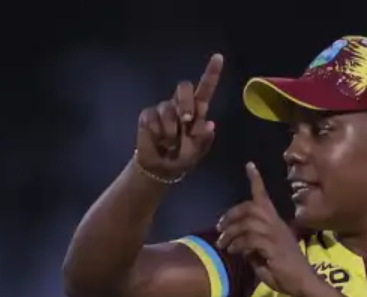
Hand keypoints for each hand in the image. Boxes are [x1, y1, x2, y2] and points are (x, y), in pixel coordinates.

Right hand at [134, 53, 223, 181]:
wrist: (162, 168)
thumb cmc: (182, 157)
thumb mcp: (197, 152)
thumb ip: (204, 139)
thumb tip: (209, 125)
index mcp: (197, 111)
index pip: (205, 90)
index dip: (211, 74)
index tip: (218, 57)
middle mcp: (180, 106)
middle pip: (184, 88)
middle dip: (186, 102)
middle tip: (186, 120)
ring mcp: (163, 109)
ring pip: (168, 109)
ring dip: (170, 131)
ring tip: (170, 144)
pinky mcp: (148, 115)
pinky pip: (152, 118)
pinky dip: (156, 133)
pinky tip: (158, 141)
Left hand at [217, 163, 317, 296]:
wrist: (302, 282)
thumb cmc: (286, 272)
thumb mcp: (264, 257)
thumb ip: (253, 249)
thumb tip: (241, 247)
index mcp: (276, 224)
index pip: (264, 197)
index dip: (256, 180)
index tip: (249, 165)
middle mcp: (276, 224)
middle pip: (251, 207)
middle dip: (231, 214)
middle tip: (219, 227)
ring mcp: (275, 234)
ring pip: (248, 222)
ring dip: (231, 232)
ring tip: (222, 244)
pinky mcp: (272, 246)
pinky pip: (250, 239)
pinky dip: (238, 244)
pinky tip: (234, 251)